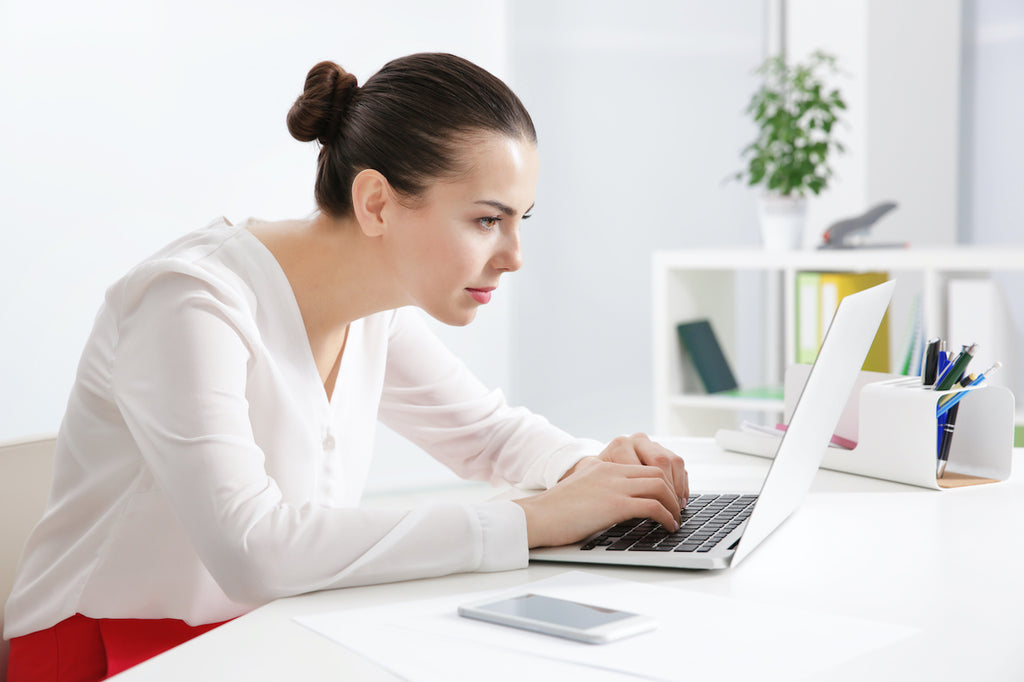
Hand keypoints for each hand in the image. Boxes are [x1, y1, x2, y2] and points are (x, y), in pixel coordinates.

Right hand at [513, 434, 687, 548]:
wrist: (537, 517)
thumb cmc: (553, 511)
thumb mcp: (580, 489)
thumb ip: (598, 488)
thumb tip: (613, 504)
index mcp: (604, 467)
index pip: (644, 466)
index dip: (663, 482)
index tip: (669, 498)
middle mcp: (611, 472)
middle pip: (657, 472)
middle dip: (673, 491)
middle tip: (678, 508)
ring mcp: (614, 487)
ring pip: (659, 486)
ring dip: (673, 504)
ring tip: (675, 519)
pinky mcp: (614, 505)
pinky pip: (652, 506)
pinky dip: (666, 516)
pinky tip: (667, 526)